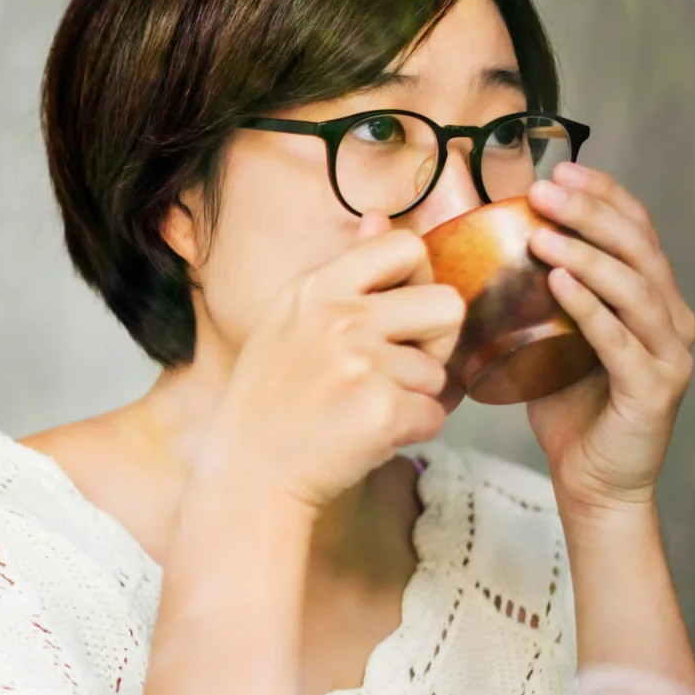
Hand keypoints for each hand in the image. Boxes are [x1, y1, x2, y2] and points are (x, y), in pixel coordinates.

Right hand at [204, 214, 466, 513]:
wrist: (247, 477)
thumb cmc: (270, 402)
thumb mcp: (291, 321)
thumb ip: (345, 272)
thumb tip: (382, 217)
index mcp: (317, 288)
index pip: (405, 247)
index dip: (418, 281)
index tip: (399, 314)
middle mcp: (339, 317)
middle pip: (447, 304)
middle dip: (435, 342)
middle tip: (395, 370)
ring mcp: (361, 364)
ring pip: (440, 371)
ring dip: (415, 397)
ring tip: (365, 412)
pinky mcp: (382, 411)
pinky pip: (435, 415)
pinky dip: (412, 432)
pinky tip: (369, 438)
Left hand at [523, 163, 694, 515]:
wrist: (594, 481)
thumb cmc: (568, 406)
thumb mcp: (550, 336)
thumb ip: (538, 293)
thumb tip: (482, 244)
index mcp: (654, 298)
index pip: (637, 230)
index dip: (605, 195)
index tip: (562, 169)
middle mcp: (672, 318)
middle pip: (639, 249)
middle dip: (592, 213)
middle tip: (546, 189)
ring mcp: (670, 353)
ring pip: (635, 289)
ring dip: (589, 255)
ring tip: (543, 233)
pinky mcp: (655, 389)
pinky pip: (621, 340)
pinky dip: (591, 308)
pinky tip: (560, 283)